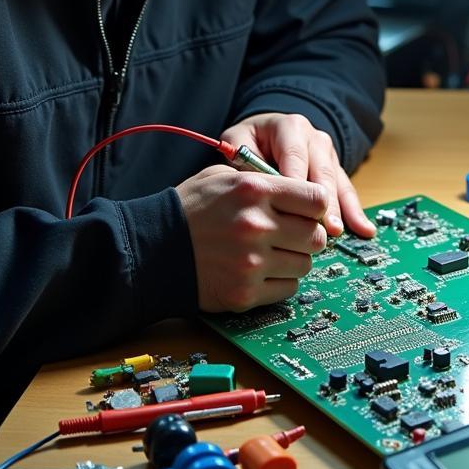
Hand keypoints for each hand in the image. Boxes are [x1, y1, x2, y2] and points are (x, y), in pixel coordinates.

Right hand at [177, 165, 329, 311]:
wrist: (151, 249)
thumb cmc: (189, 209)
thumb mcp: (224, 176)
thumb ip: (264, 180)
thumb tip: (302, 192)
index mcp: (254, 190)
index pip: (317, 199)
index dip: (316, 205)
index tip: (308, 210)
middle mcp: (256, 225)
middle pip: (317, 236)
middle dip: (308, 235)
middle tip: (292, 234)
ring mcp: (251, 262)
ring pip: (305, 264)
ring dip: (294, 259)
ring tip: (272, 252)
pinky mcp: (245, 292)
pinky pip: (288, 289)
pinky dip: (280, 281)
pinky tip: (261, 270)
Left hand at [221, 113, 374, 238]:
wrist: (268, 133)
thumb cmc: (250, 141)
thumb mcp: (237, 141)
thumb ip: (240, 158)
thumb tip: (248, 184)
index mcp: (290, 127)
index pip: (295, 155)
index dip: (296, 182)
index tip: (292, 208)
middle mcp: (315, 139)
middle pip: (321, 171)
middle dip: (321, 201)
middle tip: (320, 226)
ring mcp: (329, 155)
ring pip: (337, 183)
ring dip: (339, 210)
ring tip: (337, 232)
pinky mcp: (337, 172)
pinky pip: (347, 192)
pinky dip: (355, 213)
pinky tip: (364, 230)